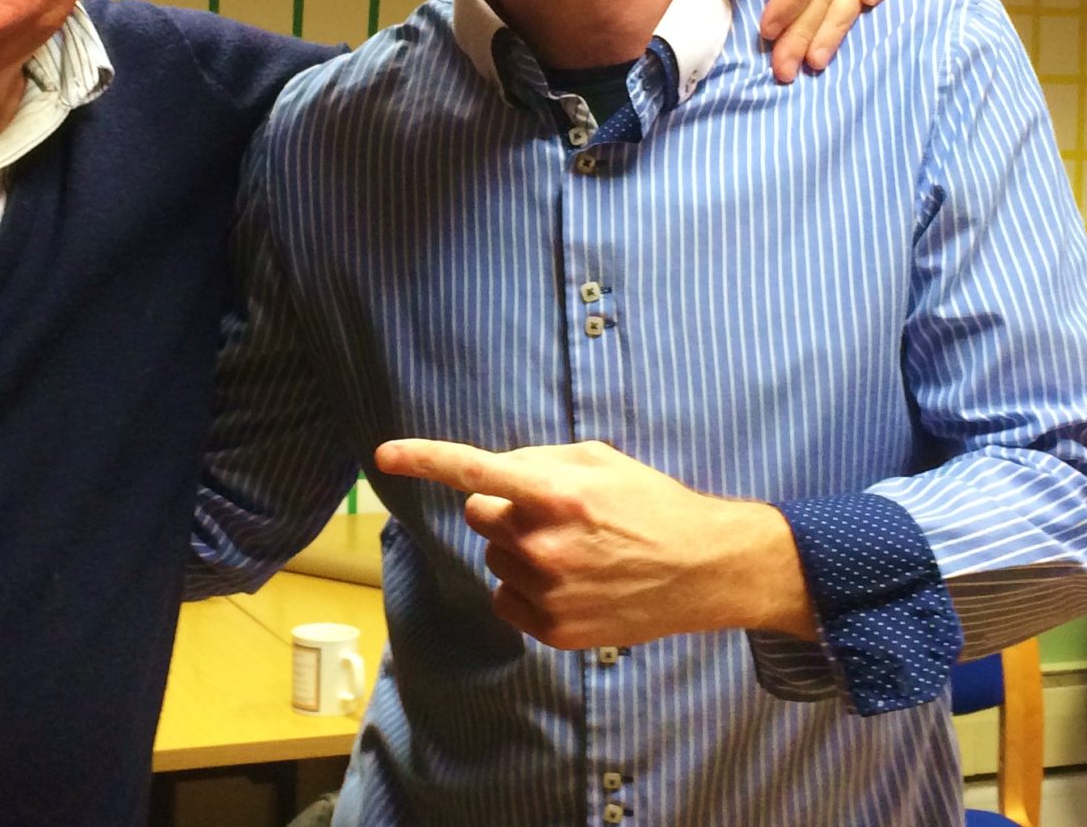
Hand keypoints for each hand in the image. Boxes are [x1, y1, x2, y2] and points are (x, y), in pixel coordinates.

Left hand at [374, 437, 814, 648]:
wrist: (704, 569)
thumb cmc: (650, 504)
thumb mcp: (600, 459)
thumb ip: (539, 461)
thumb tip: (493, 474)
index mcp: (558, 493)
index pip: (474, 471)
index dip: (423, 459)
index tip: (382, 456)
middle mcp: (545, 544)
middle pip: (480, 515)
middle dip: (503, 508)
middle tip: (553, 513)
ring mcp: (548, 592)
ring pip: (494, 557)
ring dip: (519, 548)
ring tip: (575, 549)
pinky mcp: (554, 630)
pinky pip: (506, 598)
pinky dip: (525, 588)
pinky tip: (571, 581)